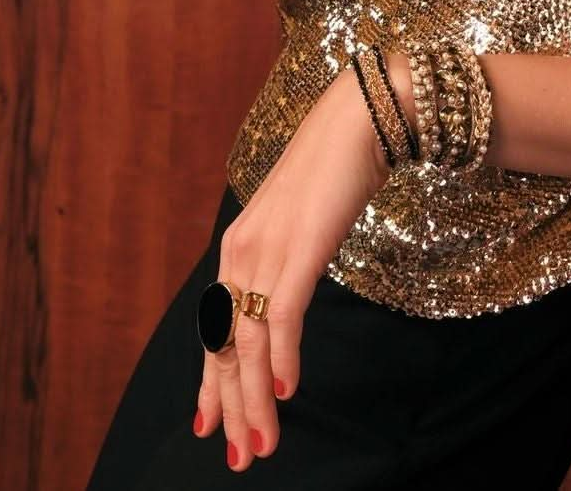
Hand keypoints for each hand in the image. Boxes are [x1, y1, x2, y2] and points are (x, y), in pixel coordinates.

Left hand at [192, 68, 388, 469]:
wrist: (360, 116)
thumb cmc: (337, 166)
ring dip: (253, 400)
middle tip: (240, 455)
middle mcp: (242, 250)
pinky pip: (281, 317)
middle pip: (224, 345)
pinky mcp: (298, 248)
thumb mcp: (302, 221)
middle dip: (229, 407)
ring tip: (261, 443)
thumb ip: (288, 258)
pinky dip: (280, 360)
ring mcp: (267, 248)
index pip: (216, 329)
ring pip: (247, 342)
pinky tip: (285, 393)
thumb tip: (288, 295)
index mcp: (239, 246)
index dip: (211, 383)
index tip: (209, 427)